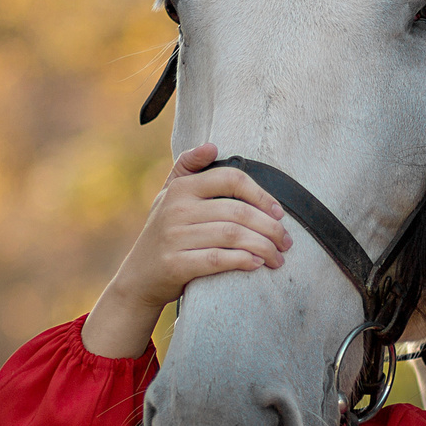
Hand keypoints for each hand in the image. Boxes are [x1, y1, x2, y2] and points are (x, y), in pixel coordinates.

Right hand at [83, 143, 292, 356]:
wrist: (138, 278)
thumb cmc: (164, 234)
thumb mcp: (169, 196)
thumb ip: (188, 168)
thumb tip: (212, 146)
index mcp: (181, 188)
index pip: (231, 179)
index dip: (261, 195)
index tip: (279, 213)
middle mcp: (175, 209)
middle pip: (238, 212)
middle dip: (270, 228)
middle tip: (286, 242)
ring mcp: (173, 236)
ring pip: (232, 236)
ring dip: (263, 247)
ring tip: (278, 257)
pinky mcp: (175, 264)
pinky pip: (217, 260)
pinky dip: (242, 261)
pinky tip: (257, 264)